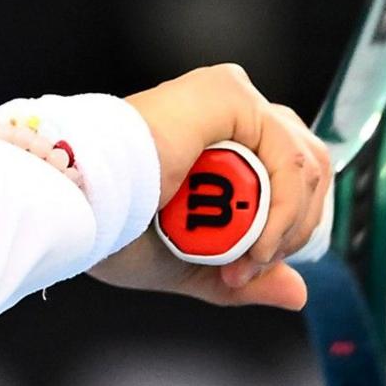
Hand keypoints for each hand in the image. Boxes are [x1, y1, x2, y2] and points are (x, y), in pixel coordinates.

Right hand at [88, 64, 332, 309]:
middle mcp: (229, 113)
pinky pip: (286, 153)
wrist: (76, 204)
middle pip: (309, 167)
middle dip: (295, 229)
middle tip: (252, 266)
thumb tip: (298, 292)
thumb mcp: (187, 262)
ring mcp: (229, 98)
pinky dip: (283, 206)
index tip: (247, 273)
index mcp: (219, 143)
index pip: (292, 177)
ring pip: (305, 163)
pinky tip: (254, 240)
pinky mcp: (227, 93)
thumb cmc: (110, 225)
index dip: (288, 230)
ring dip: (286, 224)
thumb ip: (242, 276)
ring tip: (248, 257)